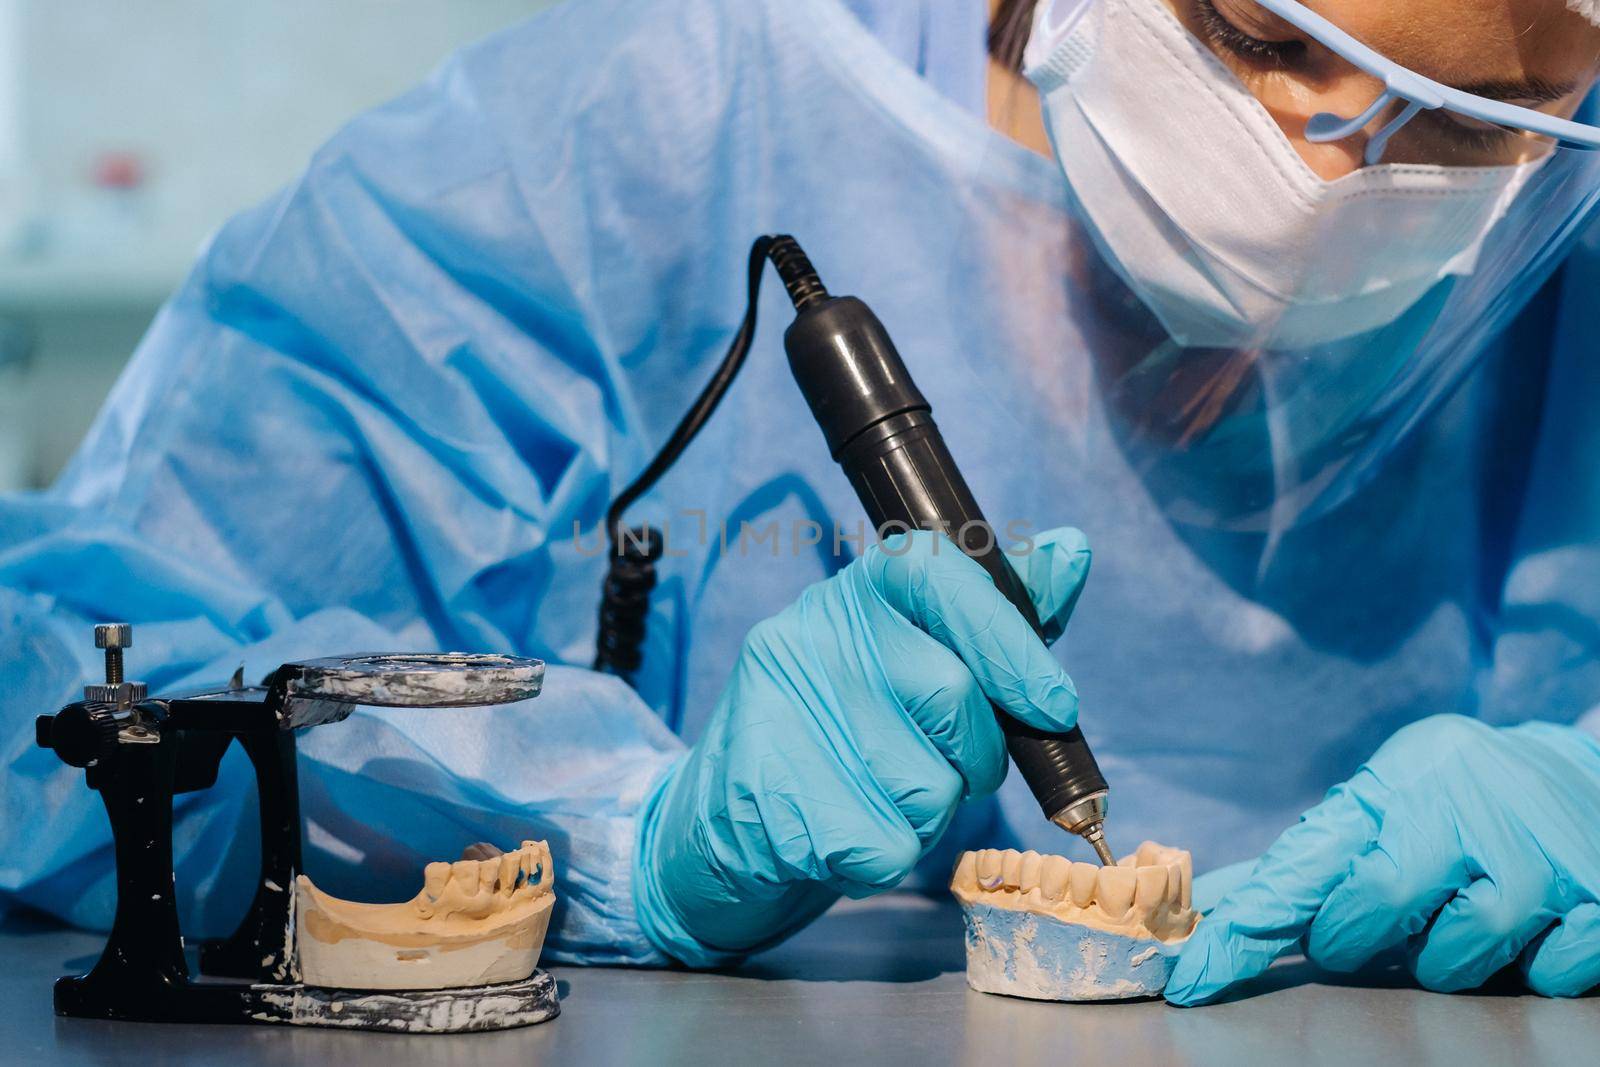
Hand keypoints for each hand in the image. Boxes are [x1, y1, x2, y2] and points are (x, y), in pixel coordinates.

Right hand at [633, 528, 1091, 965]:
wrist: (727, 823)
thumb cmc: (845, 732)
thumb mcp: (912, 656)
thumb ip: (993, 613)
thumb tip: (1072, 549)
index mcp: (853, 593)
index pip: (939, 573)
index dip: (1008, 638)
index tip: (1056, 705)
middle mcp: (810, 636)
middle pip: (953, 695)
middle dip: (977, 753)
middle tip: (950, 767)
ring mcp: (785, 713)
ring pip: (930, 785)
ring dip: (931, 814)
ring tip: (878, 796)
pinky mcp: (773, 798)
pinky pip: (891, 847)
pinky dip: (888, 858)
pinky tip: (847, 836)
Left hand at [1166, 714, 1599, 1003]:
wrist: (1580, 775)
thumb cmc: (1457, 799)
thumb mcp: (1383, 801)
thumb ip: (1309, 858)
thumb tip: (1213, 905)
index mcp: (1398, 781)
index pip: (1303, 863)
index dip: (1246, 929)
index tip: (1195, 975)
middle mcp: (1464, 805)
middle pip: (1375, 904)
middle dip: (1357, 937)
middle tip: (1369, 928)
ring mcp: (1536, 853)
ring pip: (1456, 957)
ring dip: (1445, 957)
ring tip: (1461, 911)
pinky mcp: (1598, 898)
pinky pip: (1540, 975)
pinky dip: (1526, 966)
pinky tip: (1529, 925)